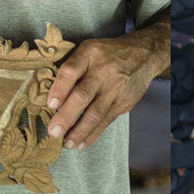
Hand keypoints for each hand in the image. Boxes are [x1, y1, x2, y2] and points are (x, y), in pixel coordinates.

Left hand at [46, 32, 165, 149]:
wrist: (143, 55)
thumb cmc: (107, 54)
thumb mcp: (88, 49)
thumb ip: (72, 67)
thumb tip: (51, 94)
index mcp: (89, 53)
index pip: (71, 70)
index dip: (60, 88)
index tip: (50, 105)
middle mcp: (103, 71)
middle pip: (83, 95)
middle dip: (67, 116)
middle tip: (54, 132)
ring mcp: (115, 88)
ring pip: (95, 113)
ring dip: (79, 131)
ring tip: (66, 143)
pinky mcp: (123, 102)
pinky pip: (106, 120)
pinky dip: (93, 133)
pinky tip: (81, 143)